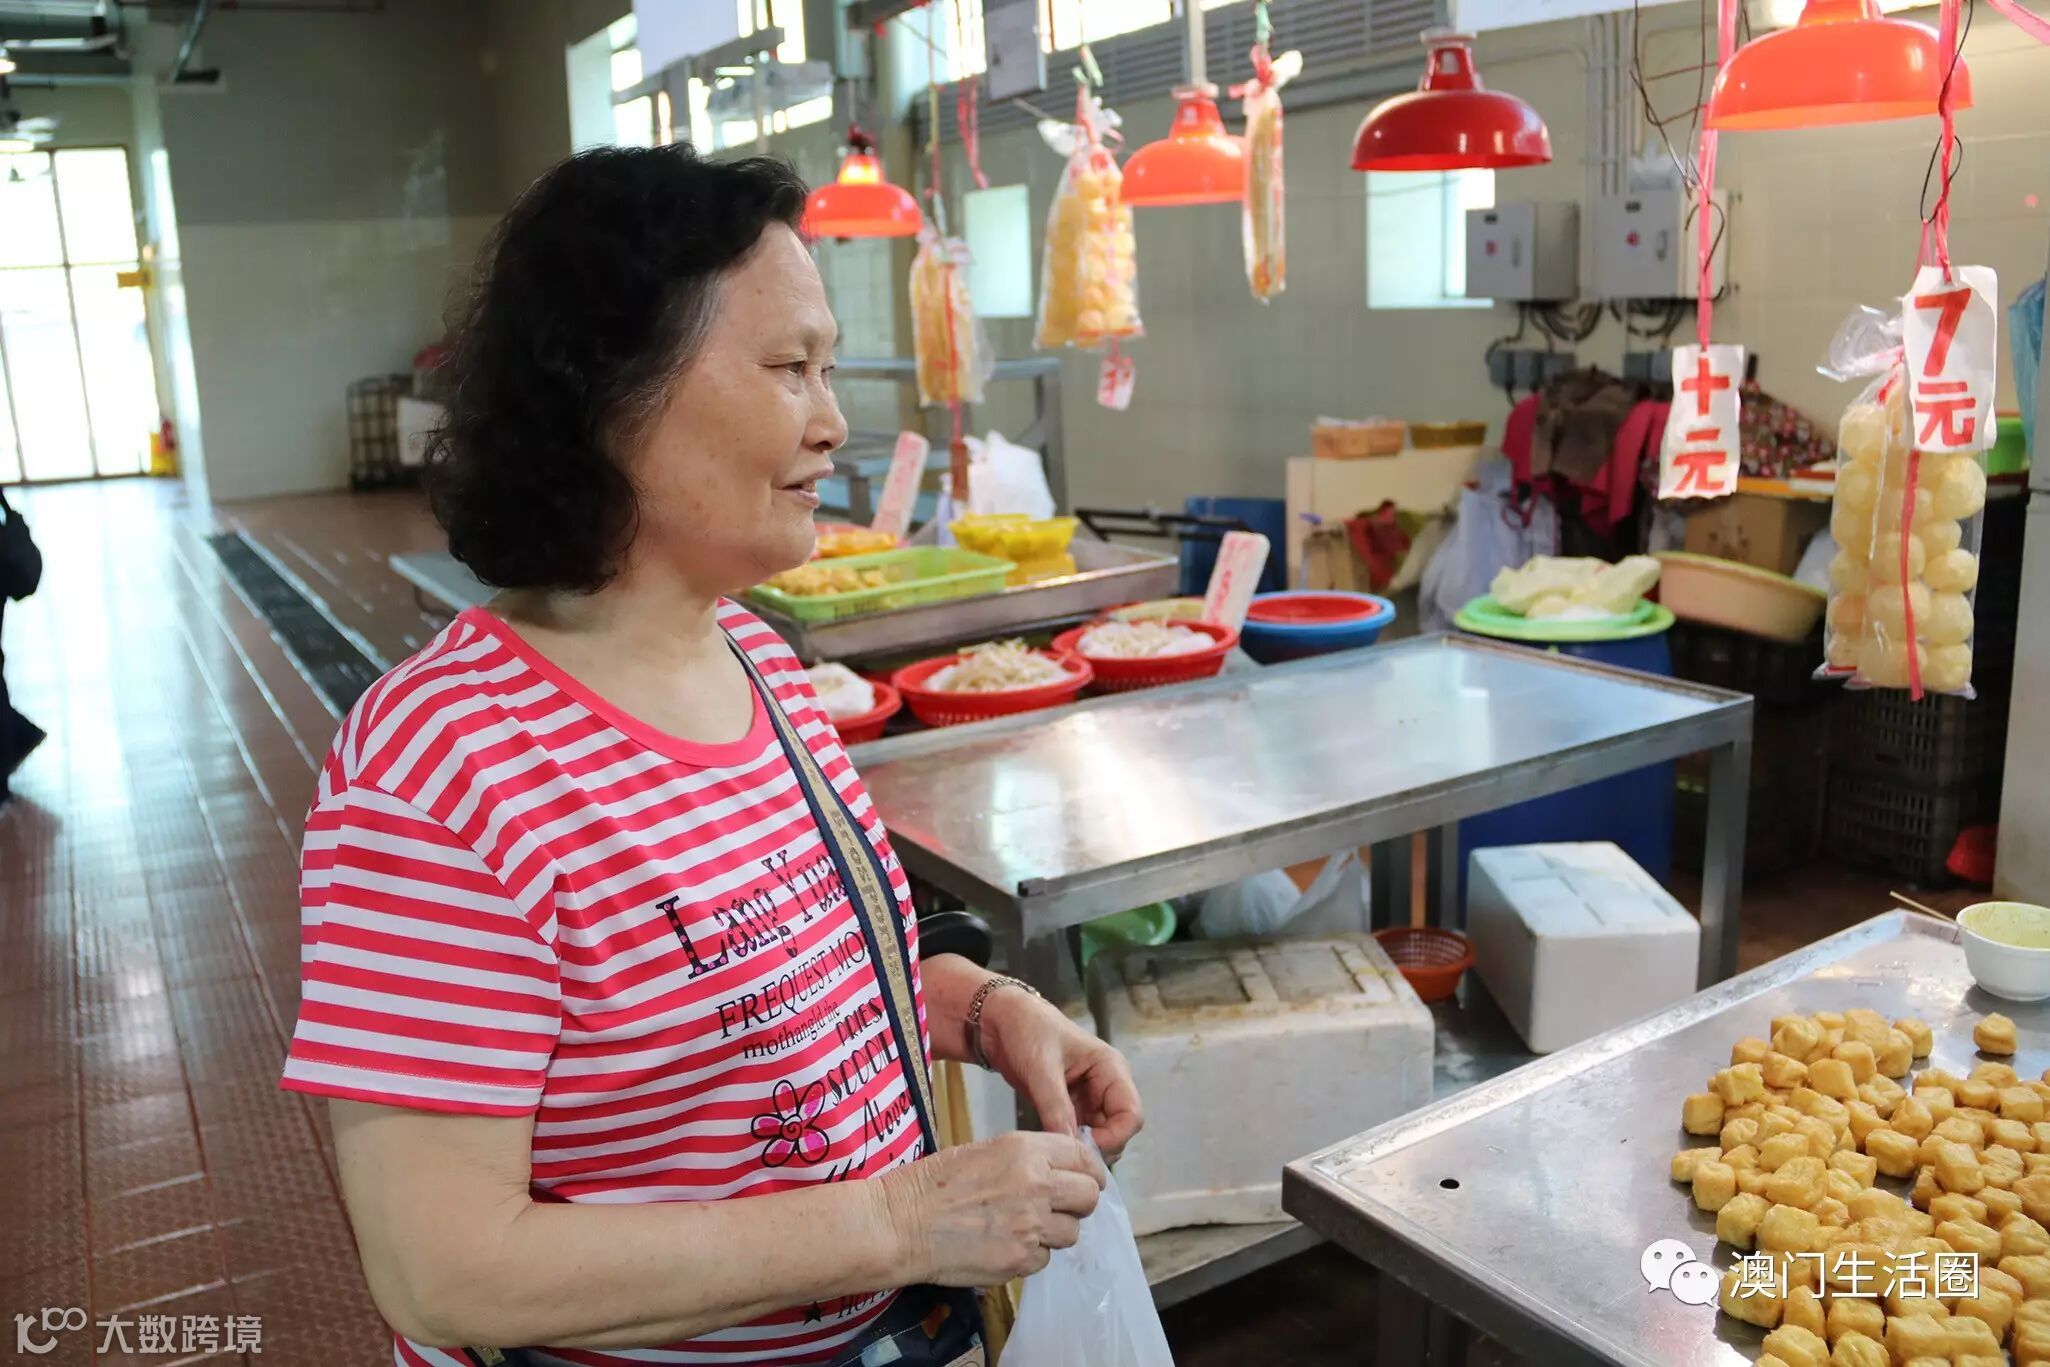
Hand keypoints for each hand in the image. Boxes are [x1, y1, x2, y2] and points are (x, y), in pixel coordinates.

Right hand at [875, 1131, 1104, 1285]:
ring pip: (1071, 1233)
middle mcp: (1037, 1185)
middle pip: (1089, 1197)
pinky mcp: (1020, 1260)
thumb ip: (1028, 1159)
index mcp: (1026, 1150)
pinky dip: (1030, 1256)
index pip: (1085, 1158)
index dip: (1089, 1170)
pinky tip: (1004, 1245)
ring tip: (1023, 1227)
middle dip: (1079, 1203)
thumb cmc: (933, 1183)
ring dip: (1055, 1232)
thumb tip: (1059, 1172)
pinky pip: (1044, 1260)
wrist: (901, 1223)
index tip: (1084, 1179)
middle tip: (1060, 1207)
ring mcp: (1031, 1226)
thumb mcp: (984, 1150)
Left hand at [980, 988, 1143, 1162]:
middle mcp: (1106, 1086)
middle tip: (1069, 1155)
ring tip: (1058, 1152)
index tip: (1084, 1149)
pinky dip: (1070, 1144)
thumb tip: (1070, 1147)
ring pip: (1101, 1136)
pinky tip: (1052, 1147)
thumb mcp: (1040, 1068)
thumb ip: (1056, 1107)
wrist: (1001, 1020)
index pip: (1131, 1114)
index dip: (1115, 1137)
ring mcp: (1089, 1098)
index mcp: (1111, 1068)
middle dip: (1100, 1146)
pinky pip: (1080, 1134)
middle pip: (1119, 1130)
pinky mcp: (1071, 1107)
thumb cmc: (1027, 1031)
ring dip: (1084, 1148)